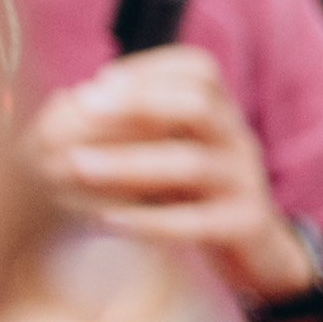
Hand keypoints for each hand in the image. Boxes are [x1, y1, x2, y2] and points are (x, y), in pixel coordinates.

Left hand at [23, 46, 309, 311]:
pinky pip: (199, 222)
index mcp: (221, 115)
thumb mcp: (172, 149)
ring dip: (131, 162)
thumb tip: (66, 102)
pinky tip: (109, 220)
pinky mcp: (245, 227)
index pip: (198, 70)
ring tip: (79, 165)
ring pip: (193, 164)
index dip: (147, 70)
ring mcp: (245, 184)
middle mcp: (238, 141)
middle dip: (140, 102)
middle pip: (200, 105)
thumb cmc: (197, 192)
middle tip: (84, 107)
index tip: (98, 83)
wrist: (256, 251)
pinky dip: (151, 220)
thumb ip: (133, 125)